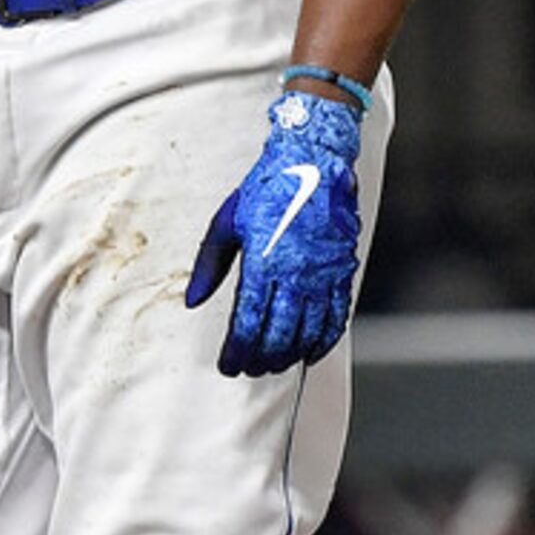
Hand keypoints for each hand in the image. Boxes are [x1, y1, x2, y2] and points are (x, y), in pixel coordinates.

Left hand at [184, 90, 364, 376]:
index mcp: (263, 262)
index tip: (227, 365)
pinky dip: (324, 341)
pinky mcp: (343, 273)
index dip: (237, 349)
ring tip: (273, 365)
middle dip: (261, 358)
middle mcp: (296, 274)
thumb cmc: (266, 191)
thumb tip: (191, 300)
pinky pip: (337, 318)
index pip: (248, 321)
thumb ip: (209, 265)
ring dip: (289, 354)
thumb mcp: (226, 222)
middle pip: (278, 334)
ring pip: (307, 331)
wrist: (313, 165)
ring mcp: (323, 276)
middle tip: (248, 369)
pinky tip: (310, 352)